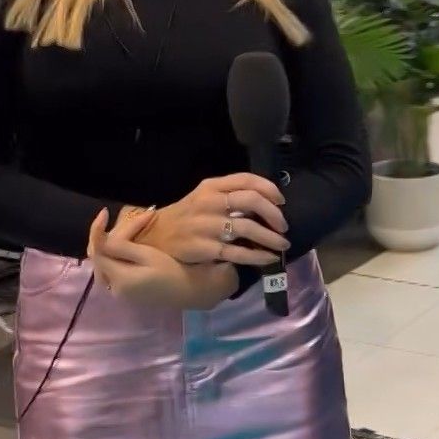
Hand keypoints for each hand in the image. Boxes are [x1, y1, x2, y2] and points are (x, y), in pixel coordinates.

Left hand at [87, 208, 236, 311]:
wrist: (190, 291)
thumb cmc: (173, 271)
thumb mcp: (148, 255)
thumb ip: (123, 247)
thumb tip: (102, 239)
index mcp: (119, 278)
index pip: (99, 250)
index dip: (97, 229)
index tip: (106, 212)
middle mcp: (114, 288)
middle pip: (98, 258)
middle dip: (104, 235)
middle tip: (115, 218)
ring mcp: (119, 291)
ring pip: (103, 264)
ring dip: (108, 244)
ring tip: (118, 228)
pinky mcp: (126, 290)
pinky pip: (112, 270)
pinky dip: (114, 254)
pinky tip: (124, 243)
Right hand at [139, 173, 288, 268]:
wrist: (155, 237)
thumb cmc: (186, 216)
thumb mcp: (203, 197)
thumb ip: (229, 195)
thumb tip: (264, 203)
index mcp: (212, 187)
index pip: (247, 180)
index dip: (269, 189)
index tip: (281, 201)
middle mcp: (210, 203)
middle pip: (252, 201)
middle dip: (274, 214)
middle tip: (284, 226)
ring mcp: (207, 226)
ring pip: (248, 228)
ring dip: (271, 237)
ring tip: (282, 245)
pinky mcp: (205, 248)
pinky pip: (238, 252)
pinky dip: (258, 256)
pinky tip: (268, 258)